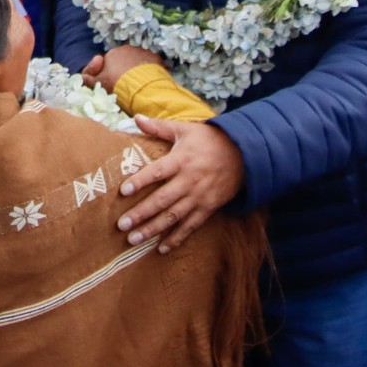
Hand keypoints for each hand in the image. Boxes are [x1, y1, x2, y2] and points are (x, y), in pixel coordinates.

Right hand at [82, 44, 158, 93]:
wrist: (142, 87)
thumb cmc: (118, 85)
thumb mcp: (99, 84)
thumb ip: (88, 79)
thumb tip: (81, 77)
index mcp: (111, 54)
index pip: (107, 61)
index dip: (107, 72)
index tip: (110, 82)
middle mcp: (126, 49)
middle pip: (122, 59)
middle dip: (122, 69)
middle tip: (124, 84)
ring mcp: (142, 51)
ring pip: (136, 60)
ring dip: (135, 68)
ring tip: (137, 82)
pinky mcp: (155, 57)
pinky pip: (149, 62)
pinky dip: (148, 68)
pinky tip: (148, 79)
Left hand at [116, 118, 244, 252]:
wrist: (244, 154)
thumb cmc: (210, 140)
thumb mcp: (185, 129)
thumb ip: (159, 127)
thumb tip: (135, 117)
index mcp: (181, 160)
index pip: (157, 172)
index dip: (140, 181)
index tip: (123, 191)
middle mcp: (189, 181)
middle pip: (162, 200)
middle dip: (141, 213)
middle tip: (122, 225)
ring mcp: (199, 197)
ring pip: (173, 217)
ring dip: (153, 229)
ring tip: (134, 239)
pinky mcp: (208, 208)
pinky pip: (191, 226)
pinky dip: (177, 238)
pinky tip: (161, 249)